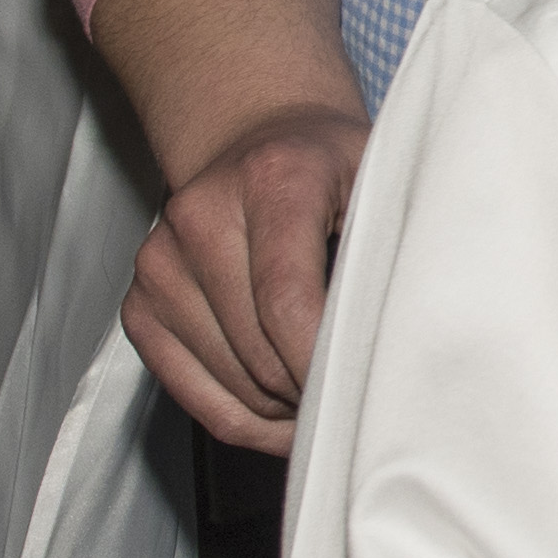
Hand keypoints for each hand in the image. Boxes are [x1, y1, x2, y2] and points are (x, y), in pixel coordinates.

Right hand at [124, 98, 368, 450]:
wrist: (258, 138)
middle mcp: (201, 215)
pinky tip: (284, 415)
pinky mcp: (140, 302)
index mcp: (272, 179)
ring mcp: (160, 261)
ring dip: (283, 412)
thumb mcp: (380, 176)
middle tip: (359, 399)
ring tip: (328, 400)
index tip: (362, 391)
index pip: (287, 300)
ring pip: (227, 383)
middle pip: (257, 351)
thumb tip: (417, 327)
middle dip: (313, 393)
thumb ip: (394, 239)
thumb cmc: (331, 166)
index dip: (323, 362)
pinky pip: (190, 393)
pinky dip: (243, 420)